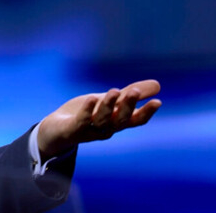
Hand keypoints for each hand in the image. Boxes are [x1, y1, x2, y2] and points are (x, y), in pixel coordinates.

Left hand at [37, 79, 161, 159]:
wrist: (57, 130)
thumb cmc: (87, 114)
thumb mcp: (109, 102)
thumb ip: (129, 94)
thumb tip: (158, 85)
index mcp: (116, 122)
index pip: (135, 120)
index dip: (146, 112)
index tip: (158, 102)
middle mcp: (106, 128)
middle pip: (120, 120)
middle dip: (128, 106)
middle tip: (135, 91)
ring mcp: (89, 130)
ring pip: (102, 120)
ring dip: (108, 106)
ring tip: (114, 91)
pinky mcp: (73, 129)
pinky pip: (82, 121)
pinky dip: (88, 111)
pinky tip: (92, 99)